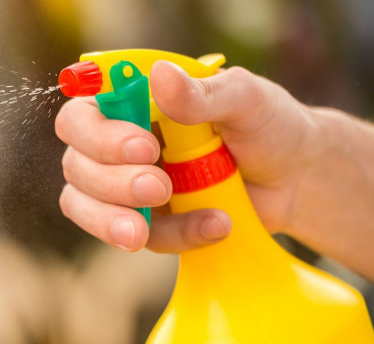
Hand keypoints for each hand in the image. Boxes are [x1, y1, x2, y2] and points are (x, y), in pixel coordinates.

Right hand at [55, 61, 320, 252]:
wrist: (297, 178)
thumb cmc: (268, 125)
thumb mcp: (244, 98)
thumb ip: (200, 93)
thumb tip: (159, 77)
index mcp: (131, 103)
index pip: (82, 116)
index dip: (98, 136)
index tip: (144, 148)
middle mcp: (116, 143)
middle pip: (77, 165)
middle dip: (112, 183)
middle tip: (160, 187)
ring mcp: (125, 187)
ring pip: (85, 206)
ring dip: (114, 219)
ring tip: (149, 229)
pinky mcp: (146, 223)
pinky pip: (136, 237)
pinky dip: (175, 235)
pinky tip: (214, 225)